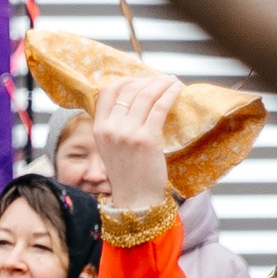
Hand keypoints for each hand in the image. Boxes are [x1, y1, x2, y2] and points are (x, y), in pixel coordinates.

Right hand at [89, 69, 179, 211]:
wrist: (136, 197)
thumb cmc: (128, 173)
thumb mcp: (111, 148)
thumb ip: (115, 126)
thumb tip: (133, 100)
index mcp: (98, 130)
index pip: (107, 92)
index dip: (126, 80)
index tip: (140, 80)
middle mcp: (110, 129)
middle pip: (129, 90)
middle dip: (148, 80)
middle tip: (162, 80)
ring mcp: (127, 133)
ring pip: (145, 95)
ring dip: (162, 83)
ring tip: (172, 82)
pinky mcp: (146, 138)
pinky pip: (160, 106)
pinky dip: (171, 94)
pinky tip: (178, 89)